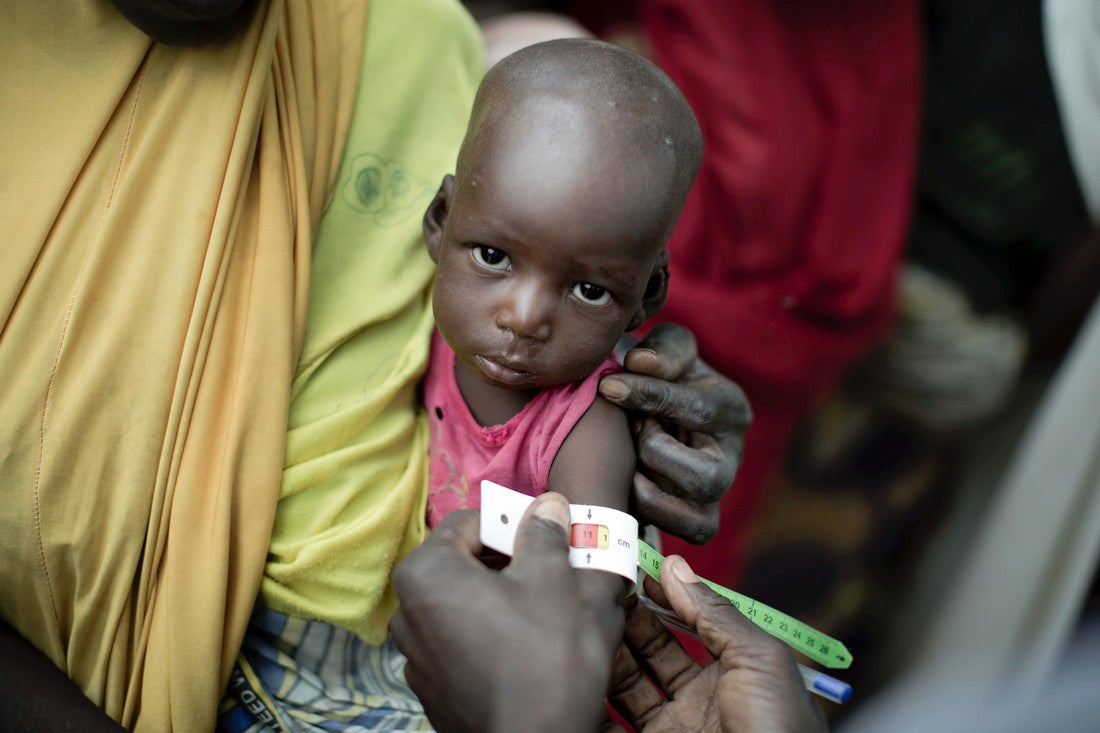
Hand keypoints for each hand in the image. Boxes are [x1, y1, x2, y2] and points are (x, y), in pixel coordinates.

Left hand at [390, 494, 624, 732]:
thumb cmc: (544, 657)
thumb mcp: (556, 578)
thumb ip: (545, 534)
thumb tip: (546, 506)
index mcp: (425, 573)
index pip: (469, 522)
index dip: (514, 521)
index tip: (549, 536)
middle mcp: (406, 612)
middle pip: (464, 564)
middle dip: (511, 561)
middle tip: (556, 571)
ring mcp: (416, 657)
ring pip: (467, 605)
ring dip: (505, 598)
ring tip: (549, 610)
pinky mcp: (434, 690)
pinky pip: (464, 643)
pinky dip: (493, 634)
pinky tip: (530, 649)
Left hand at [600, 323, 750, 543]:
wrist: (654, 408)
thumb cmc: (660, 375)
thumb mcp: (665, 351)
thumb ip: (661, 352)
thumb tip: (639, 363)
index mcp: (731, 408)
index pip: (699, 411)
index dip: (650, 398)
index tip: (608, 386)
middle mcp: (732, 454)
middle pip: (706, 475)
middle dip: (655, 453)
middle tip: (629, 430)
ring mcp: (717, 490)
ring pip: (699, 513)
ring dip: (650, 488)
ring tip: (627, 459)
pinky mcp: (701, 517)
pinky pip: (691, 532)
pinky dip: (654, 514)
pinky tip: (627, 484)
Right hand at [606, 556, 826, 732]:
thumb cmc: (782, 730)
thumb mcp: (760, 659)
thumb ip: (714, 612)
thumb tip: (676, 566)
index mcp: (733, 671)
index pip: (687, 622)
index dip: (659, 594)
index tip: (629, 565)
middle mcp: (700, 698)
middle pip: (651, 650)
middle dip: (626, 619)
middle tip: (600, 590)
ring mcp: (673, 728)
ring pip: (626, 684)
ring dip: (607, 654)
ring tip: (586, 623)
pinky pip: (611, 724)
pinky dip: (592, 704)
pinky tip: (579, 677)